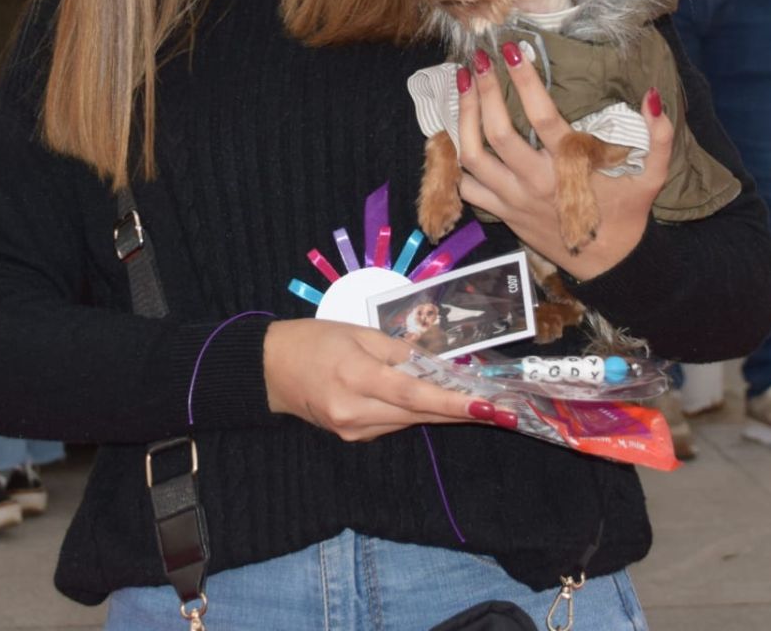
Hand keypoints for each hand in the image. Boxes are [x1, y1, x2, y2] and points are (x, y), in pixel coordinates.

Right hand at [262, 319, 515, 441]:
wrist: (270, 370)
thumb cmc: (314, 340)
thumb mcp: (357, 332)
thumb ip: (399, 351)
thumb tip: (440, 366)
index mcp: (355, 377)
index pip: (414, 395)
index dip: (453, 402)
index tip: (487, 407)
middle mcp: (355, 412)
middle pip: (418, 413)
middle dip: (460, 410)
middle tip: (500, 407)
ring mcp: (353, 430)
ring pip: (409, 421)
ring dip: (441, 411)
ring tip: (475, 400)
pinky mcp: (353, 437)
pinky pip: (394, 424)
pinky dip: (415, 412)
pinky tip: (431, 401)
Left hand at [453, 45, 674, 280]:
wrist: (609, 266)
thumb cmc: (628, 216)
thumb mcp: (652, 179)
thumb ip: (658, 138)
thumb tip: (652, 96)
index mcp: (569, 169)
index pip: (542, 117)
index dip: (525, 81)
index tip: (513, 49)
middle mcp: (535, 183)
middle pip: (496, 133)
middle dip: (484, 92)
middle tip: (480, 60)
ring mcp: (513, 200)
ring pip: (473, 157)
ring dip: (463, 118)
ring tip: (463, 84)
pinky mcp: (502, 213)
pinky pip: (467, 186)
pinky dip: (457, 158)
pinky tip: (457, 130)